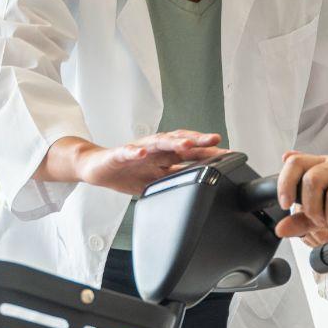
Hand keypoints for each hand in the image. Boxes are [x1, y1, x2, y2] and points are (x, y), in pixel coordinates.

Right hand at [76, 130, 229, 196]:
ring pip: (157, 143)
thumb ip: (177, 180)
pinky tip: (141, 152)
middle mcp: (155, 150)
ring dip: (171, 143)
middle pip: (179, 142)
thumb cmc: (127, 172)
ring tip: (185, 144)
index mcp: (165, 157)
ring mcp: (138, 150)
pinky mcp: (119, 155)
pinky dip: (134, 151)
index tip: (230, 154)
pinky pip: (127, 152)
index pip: (191, 152)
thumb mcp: (157, 180)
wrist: (97, 168)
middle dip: (197, 141)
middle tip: (214, 140)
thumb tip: (202, 187)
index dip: (210, 152)